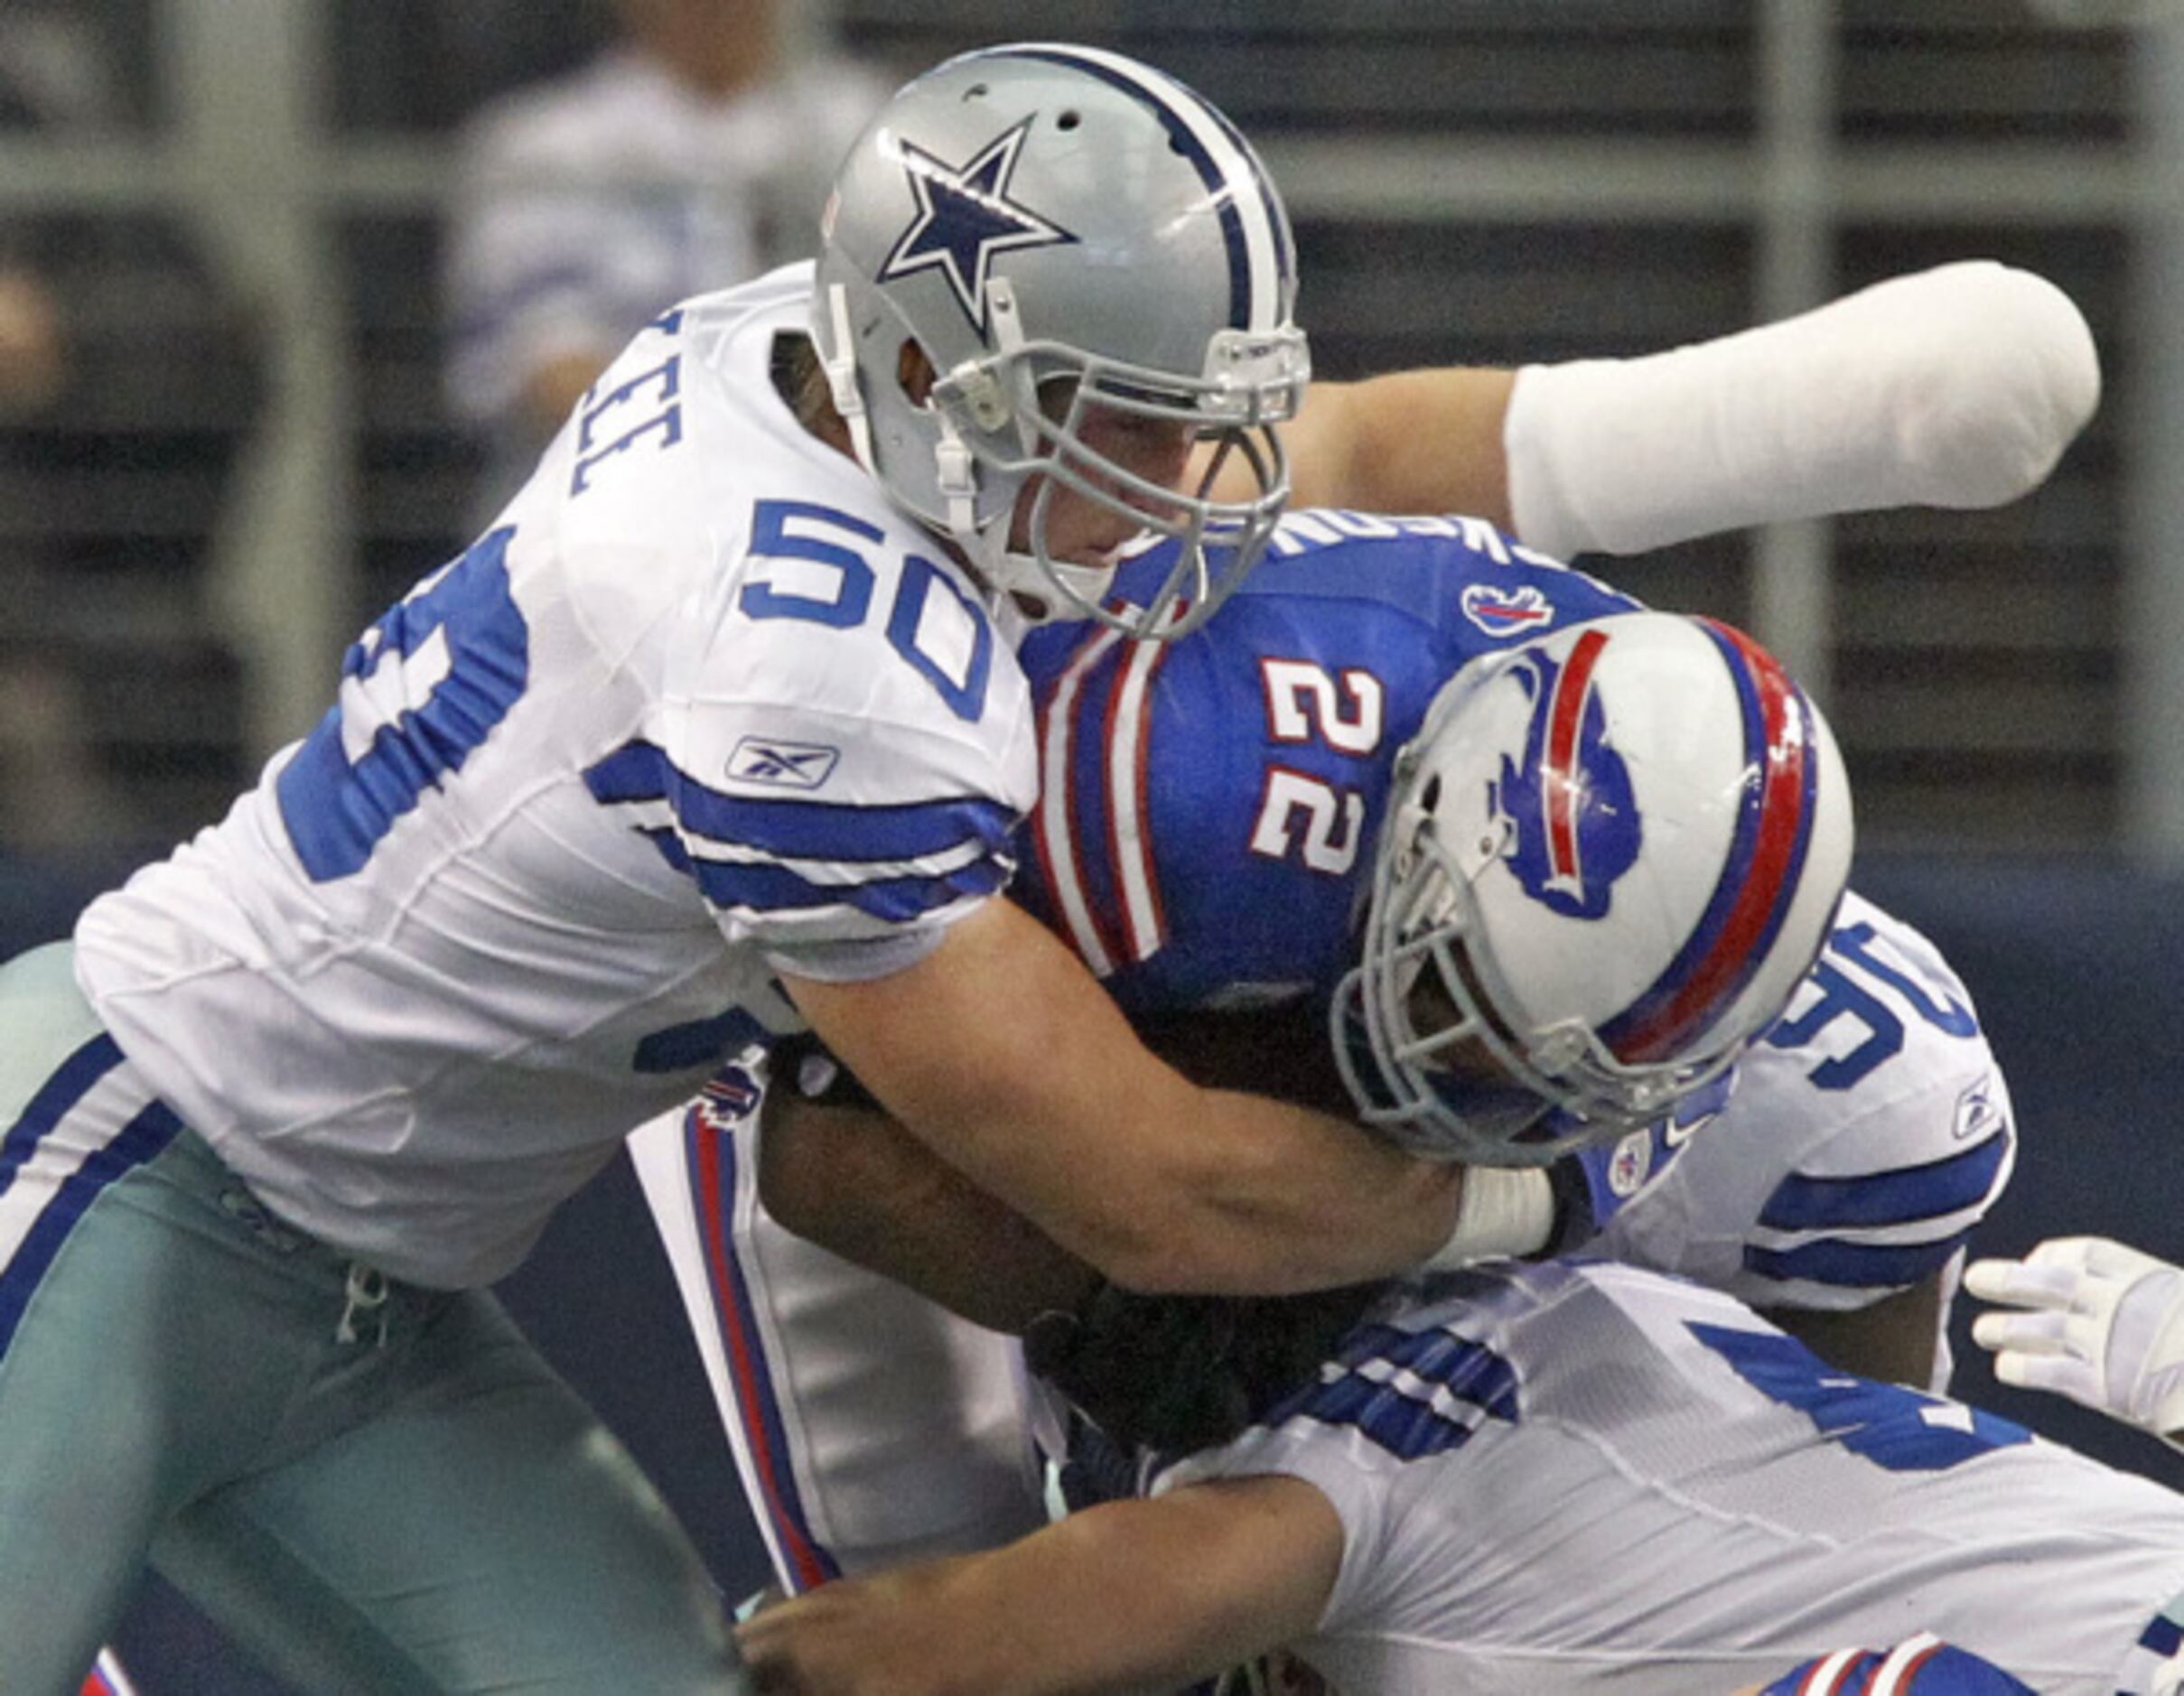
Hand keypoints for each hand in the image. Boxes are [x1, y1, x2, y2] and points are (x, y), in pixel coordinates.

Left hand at [1964, 1235, 2183, 1448]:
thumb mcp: (2178, 1302)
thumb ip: (2149, 1298)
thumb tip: (2102, 1297)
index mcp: (2144, 1278)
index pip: (2083, 1254)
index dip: (2051, 1257)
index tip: (2035, 1263)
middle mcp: (2119, 1305)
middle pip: (2049, 1285)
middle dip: (2009, 1280)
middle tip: (1974, 1279)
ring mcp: (2108, 1344)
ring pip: (2040, 1329)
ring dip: (2005, 1328)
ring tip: (1982, 1331)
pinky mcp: (2105, 1387)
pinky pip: (2049, 1372)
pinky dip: (2022, 1368)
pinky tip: (2006, 1368)